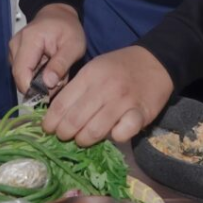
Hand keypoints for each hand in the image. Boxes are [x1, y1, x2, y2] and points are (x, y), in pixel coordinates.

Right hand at [9, 3, 84, 96]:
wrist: (58, 15)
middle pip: (20, 78)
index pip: (22, 73)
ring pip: (22, 78)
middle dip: (39, 87)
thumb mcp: (74, 45)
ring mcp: (13, 50)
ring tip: (56, 73)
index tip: (52, 91)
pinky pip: (23, 74)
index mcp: (30, 39)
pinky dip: (36, 78)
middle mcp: (16, 44)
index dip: (35, 89)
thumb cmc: (68, 28)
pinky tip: (48, 70)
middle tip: (59, 81)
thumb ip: (61, 64)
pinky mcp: (15, 55)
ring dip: (39, 83)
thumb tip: (48, 84)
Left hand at [42, 46, 173, 145]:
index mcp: (89, 76)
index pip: (62, 103)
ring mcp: (123, 101)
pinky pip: (121, 133)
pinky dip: (114, 137)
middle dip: (64, 133)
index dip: (51, 121)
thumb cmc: (119, 67)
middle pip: (75, 120)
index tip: (47, 129)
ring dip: (84, 140)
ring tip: (81, 140)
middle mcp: (104, 88)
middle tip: (63, 137)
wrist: (155, 61)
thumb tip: (57, 113)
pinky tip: (112, 134)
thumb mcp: (94, 68)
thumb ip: (78, 88)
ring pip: (94, 130)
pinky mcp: (140, 113)